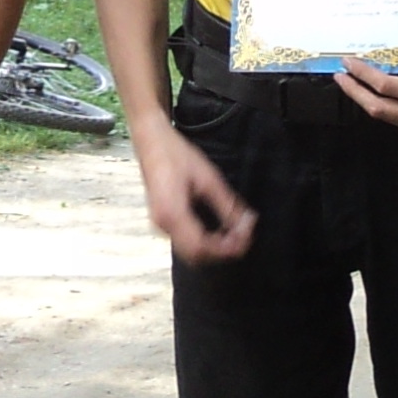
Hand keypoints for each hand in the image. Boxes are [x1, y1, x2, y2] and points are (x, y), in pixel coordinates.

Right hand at [137, 120, 256, 263]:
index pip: (202, 247)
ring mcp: (160, 225)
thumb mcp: (208, 178)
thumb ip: (227, 205)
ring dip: (216, 249)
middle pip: (196, 256)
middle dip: (224, 251)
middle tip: (246, 235)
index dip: (227, 248)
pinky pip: (186, 242)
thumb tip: (247, 223)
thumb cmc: (176, 154)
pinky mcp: (163, 222)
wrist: (150, 141)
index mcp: (172, 213)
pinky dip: (206, 243)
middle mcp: (163, 224)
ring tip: (237, 233)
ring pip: (191, 253)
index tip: (247, 235)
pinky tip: (221, 232)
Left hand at [339, 44, 397, 129]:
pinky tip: (368, 92)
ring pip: (382, 115)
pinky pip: (392, 116)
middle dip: (354, 92)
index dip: (362, 74)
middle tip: (340, 76)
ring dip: (363, 99)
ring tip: (349, 83)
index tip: (349, 62)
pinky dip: (377, 104)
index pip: (384, 86)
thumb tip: (374, 55)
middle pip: (377, 107)